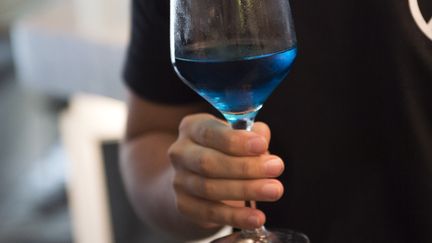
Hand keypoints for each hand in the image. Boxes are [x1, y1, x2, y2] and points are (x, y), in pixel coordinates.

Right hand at [168, 113, 284, 229]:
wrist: (196, 180)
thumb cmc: (223, 151)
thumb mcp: (236, 136)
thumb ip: (251, 134)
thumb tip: (262, 138)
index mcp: (192, 128)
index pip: (210, 132)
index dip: (236, 140)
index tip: (261, 145)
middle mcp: (180, 153)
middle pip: (208, 162)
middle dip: (245, 167)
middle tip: (276, 168)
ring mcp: (179, 181)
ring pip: (210, 189)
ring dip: (245, 190)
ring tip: (274, 190)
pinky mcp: (184, 206)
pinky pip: (210, 213)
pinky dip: (236, 217)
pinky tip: (257, 218)